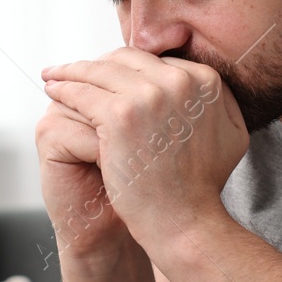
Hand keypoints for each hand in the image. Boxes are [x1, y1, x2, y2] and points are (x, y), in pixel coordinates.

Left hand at [40, 47, 247, 256]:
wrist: (185, 221)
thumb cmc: (202, 186)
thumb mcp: (229, 132)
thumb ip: (217, 101)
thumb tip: (198, 80)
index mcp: (205, 80)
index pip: (154, 62)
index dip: (128, 68)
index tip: (109, 73)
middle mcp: (180, 80)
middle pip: (126, 60)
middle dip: (99, 63)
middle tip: (76, 68)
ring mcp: (149, 95)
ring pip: (99, 71)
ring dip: (73, 71)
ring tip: (56, 75)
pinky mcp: (120, 114)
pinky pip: (81, 92)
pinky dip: (63, 88)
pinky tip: (52, 89)